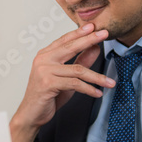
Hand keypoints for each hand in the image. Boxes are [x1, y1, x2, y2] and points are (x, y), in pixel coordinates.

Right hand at [10, 23, 112, 141]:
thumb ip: (80, 62)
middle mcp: (43, 60)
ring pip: (77, 70)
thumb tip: (95, 48)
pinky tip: (97, 93)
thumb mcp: (67, 77)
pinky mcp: (48, 84)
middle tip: (104, 34)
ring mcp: (44, 71)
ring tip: (110, 82)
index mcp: (45, 55)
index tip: (94, 27)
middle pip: (71, 47)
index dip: (80, 32)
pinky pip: (75, 84)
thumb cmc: (47, 96)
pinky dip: (89, 89)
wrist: (31, 114)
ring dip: (97, 77)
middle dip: (90, 40)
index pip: (65, 40)